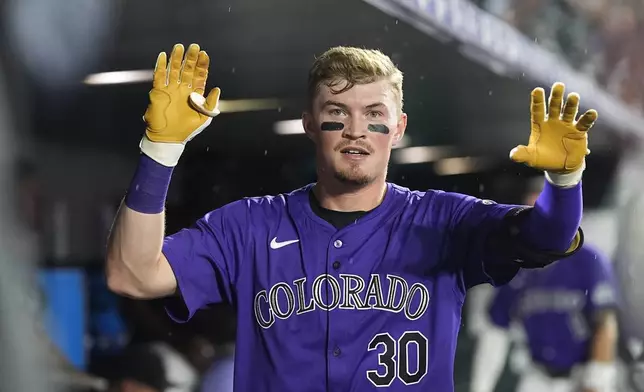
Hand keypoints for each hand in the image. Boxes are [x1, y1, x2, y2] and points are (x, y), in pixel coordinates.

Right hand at [141, 43, 219, 165]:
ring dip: (176, 59)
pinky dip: (161, 66)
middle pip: (187, 70)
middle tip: (194, 47)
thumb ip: (210, 104)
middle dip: (191, 58)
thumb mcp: (204, 117)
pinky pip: (159, 76)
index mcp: (195, 94)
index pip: (200, 76)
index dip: (202, 65)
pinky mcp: (159, 92)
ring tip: (179, 47)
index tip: (204, 54)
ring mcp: (171, 89)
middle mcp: (183, 89)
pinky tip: (164, 56)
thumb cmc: (187, 129)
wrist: (168, 138)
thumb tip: (217, 89)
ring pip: (174, 70)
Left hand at [510, 82, 597, 173]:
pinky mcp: (579, 132)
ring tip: (574, 96)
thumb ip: (523, 154)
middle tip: (558, 85)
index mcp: (540, 125)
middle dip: (556, 96)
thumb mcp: (531, 157)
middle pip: (555, 106)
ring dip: (571, 104)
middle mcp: (553, 121)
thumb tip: (512, 155)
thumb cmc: (543, 159)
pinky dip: (588, 118)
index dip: (538, 101)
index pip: (537, 110)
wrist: (560, 167)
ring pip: (569, 111)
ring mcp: (567, 125)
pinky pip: (584, 123)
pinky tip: (592, 113)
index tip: (537, 90)